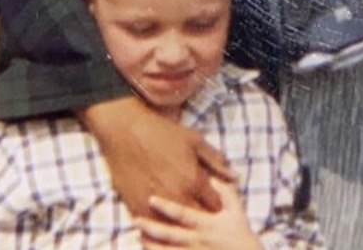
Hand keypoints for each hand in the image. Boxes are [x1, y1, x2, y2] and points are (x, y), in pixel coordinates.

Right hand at [79, 96, 233, 216]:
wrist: (127, 132)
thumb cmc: (163, 133)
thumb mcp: (196, 141)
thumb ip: (216, 161)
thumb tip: (235, 176)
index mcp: (194, 181)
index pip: (215, 206)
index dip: (217, 203)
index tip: (214, 200)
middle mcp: (177, 197)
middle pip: (197, 220)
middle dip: (202, 216)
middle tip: (200, 208)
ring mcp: (156, 206)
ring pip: (175, 228)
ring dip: (181, 224)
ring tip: (182, 216)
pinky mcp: (136, 209)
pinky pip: (152, 229)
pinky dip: (159, 227)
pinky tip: (163, 219)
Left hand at [137, 178, 260, 249]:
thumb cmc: (240, 232)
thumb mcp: (236, 209)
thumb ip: (224, 191)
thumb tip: (213, 175)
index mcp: (207, 224)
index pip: (183, 214)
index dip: (167, 207)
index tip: (151, 198)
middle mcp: (199, 241)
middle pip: (170, 235)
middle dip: (151, 228)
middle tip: (135, 219)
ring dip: (151, 246)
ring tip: (139, 236)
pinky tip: (148, 249)